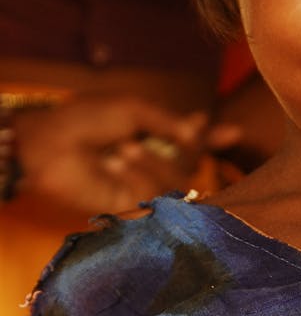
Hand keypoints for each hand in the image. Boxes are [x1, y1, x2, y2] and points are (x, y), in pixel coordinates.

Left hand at [13, 94, 231, 213]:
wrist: (50, 147)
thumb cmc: (85, 121)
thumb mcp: (134, 109)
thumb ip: (171, 123)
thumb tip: (199, 133)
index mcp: (148, 134)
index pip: (188, 141)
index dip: (212, 138)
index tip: (235, 131)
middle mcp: (149, 161)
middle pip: (191, 163)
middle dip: (192, 149)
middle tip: (187, 136)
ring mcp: (140, 185)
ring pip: (178, 180)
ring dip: (154, 161)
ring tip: (123, 147)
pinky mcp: (130, 206)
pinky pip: (155, 195)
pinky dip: (138, 176)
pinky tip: (114, 164)